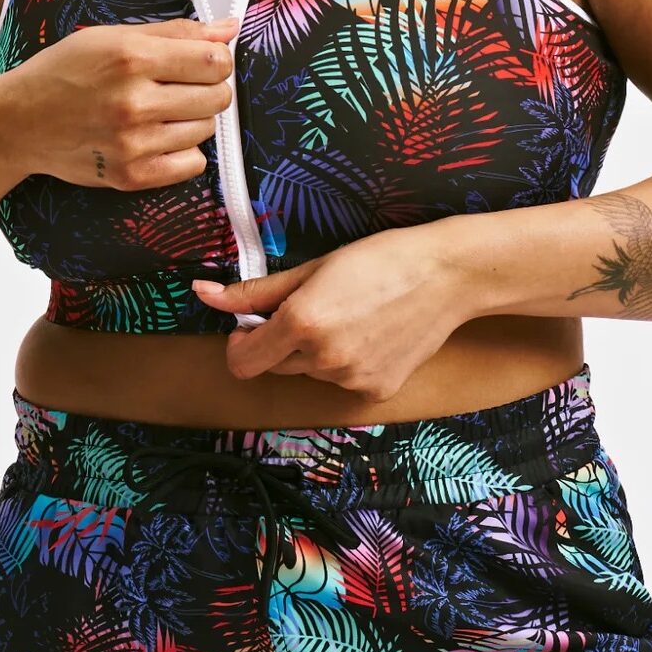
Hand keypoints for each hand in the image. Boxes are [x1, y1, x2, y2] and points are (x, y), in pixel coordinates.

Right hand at [0, 16, 238, 189]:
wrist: (20, 121)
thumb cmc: (66, 72)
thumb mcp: (114, 37)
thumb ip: (176, 32)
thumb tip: (229, 28)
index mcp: (131, 57)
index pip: (214, 61)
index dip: (217, 59)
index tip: (203, 61)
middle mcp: (133, 101)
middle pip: (217, 97)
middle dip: (208, 88)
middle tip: (180, 86)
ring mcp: (133, 143)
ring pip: (206, 130)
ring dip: (193, 119)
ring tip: (161, 111)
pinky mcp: (130, 175)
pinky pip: (193, 164)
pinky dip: (184, 151)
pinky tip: (159, 138)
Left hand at [191, 226, 467, 404]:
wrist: (446, 276)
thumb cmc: (380, 259)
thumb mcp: (312, 268)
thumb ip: (255, 291)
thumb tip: (205, 295)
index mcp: (301, 324)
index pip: (242, 361)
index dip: (241, 343)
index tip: (255, 324)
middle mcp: (323, 359)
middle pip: (275, 366)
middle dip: (282, 342)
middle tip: (315, 307)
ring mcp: (351, 380)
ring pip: (310, 373)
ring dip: (316, 352)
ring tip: (352, 316)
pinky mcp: (376, 392)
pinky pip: (342, 382)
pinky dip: (347, 363)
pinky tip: (372, 335)